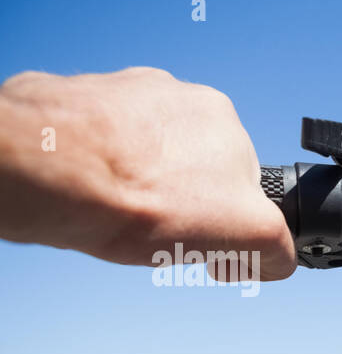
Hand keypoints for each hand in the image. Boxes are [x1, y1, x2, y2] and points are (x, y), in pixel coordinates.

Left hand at [0, 67, 294, 280]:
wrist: (52, 172)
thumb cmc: (144, 198)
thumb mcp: (250, 235)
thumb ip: (278, 247)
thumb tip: (275, 259)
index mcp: (222, 117)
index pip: (240, 181)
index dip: (228, 221)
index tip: (208, 244)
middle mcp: (174, 95)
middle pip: (192, 166)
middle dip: (184, 203)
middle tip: (163, 234)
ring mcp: (121, 94)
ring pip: (144, 156)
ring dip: (141, 188)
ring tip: (122, 216)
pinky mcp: (75, 104)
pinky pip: (99, 146)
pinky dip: (100, 174)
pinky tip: (92, 197)